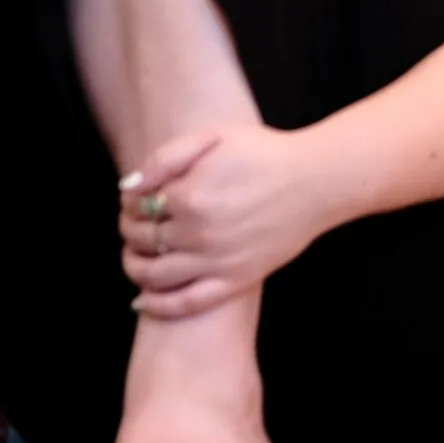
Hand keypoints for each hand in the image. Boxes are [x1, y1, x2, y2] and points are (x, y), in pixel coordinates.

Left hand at [119, 124, 332, 319]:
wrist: (315, 182)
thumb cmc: (262, 153)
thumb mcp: (211, 137)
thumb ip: (164, 159)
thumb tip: (128, 186)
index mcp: (189, 196)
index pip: (137, 206)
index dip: (128, 202)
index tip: (132, 198)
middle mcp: (199, 234)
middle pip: (142, 239)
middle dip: (128, 230)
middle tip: (131, 223)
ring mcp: (217, 261)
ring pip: (155, 275)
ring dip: (133, 267)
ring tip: (134, 256)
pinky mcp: (236, 280)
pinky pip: (187, 302)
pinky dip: (159, 304)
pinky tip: (143, 300)